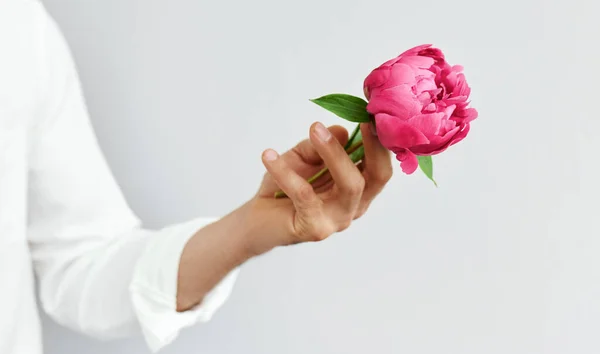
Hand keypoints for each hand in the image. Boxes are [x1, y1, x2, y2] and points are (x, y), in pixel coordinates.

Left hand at [247, 121, 392, 252]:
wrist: (255, 219)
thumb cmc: (283, 188)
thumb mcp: (304, 157)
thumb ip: (321, 145)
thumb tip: (343, 131)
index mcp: (359, 188)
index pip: (380, 165)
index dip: (381, 141)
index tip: (372, 114)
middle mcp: (354, 206)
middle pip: (376, 177)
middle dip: (371, 147)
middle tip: (359, 121)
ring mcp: (337, 220)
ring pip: (350, 186)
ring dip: (334, 153)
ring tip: (314, 129)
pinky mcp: (315, 228)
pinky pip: (304, 195)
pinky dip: (286, 171)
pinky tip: (269, 156)